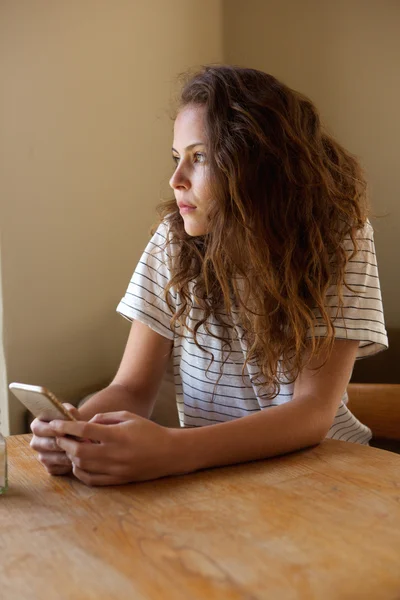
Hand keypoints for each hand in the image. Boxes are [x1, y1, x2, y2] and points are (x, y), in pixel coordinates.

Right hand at [30, 403, 81, 474]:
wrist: (77, 435)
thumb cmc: (72, 422)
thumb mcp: (70, 413)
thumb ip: (69, 411)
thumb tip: (70, 413)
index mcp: (37, 426)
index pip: (38, 428)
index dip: (52, 429)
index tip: (65, 430)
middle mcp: (36, 442)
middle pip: (48, 444)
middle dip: (65, 442)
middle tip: (80, 440)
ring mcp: (42, 456)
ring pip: (56, 457)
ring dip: (70, 453)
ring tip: (84, 448)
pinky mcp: (50, 468)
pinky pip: (60, 468)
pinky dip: (70, 464)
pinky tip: (79, 457)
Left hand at [49, 411, 177, 485]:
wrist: (169, 452)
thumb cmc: (149, 431)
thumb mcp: (128, 417)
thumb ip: (105, 418)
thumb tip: (87, 424)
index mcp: (117, 435)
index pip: (84, 431)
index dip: (66, 427)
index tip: (54, 424)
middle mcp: (114, 453)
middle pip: (79, 451)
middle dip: (65, 443)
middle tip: (59, 437)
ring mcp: (116, 469)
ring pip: (83, 467)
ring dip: (72, 458)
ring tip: (71, 449)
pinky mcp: (118, 480)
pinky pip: (92, 480)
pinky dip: (81, 472)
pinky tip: (80, 464)